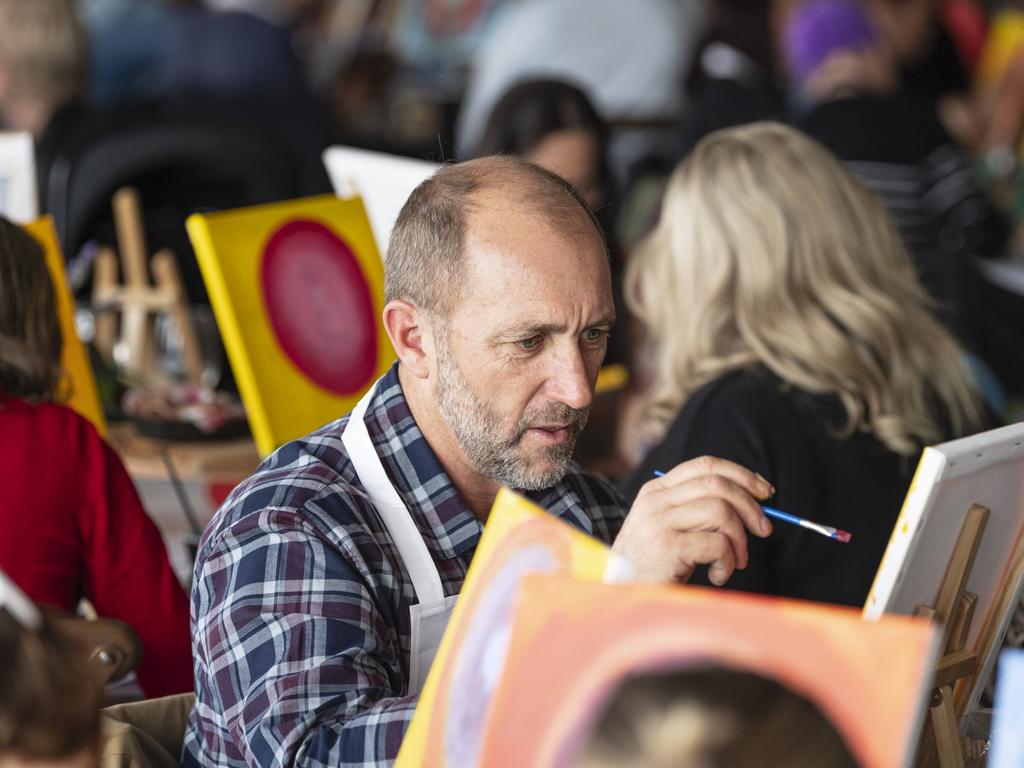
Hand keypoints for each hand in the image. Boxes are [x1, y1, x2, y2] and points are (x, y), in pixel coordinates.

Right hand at [613, 456, 773, 584]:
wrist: (622, 594)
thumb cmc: (653, 565)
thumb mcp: (670, 528)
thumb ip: (698, 509)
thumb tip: (753, 499)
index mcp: (657, 490)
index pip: (705, 465)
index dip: (741, 475)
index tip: (765, 492)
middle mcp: (656, 501)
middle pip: (717, 484)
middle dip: (750, 506)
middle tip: (764, 530)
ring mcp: (660, 522)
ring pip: (721, 512)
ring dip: (740, 540)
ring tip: (735, 561)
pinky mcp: (668, 548)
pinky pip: (717, 543)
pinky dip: (728, 562)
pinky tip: (717, 575)